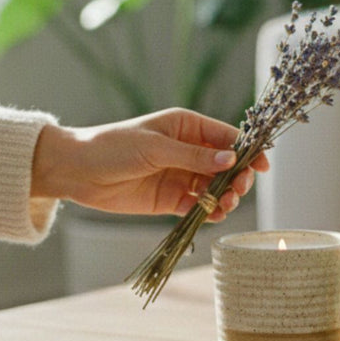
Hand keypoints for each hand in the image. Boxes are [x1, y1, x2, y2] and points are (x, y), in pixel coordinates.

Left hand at [31, 109, 268, 220]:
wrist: (77, 170)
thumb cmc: (112, 146)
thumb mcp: (155, 147)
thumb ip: (193, 156)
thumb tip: (230, 160)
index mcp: (186, 127)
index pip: (226, 137)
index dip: (248, 150)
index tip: (263, 165)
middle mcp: (188, 150)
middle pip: (226, 165)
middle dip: (238, 177)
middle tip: (239, 189)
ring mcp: (180, 175)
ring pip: (215, 187)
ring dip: (225, 196)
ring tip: (225, 204)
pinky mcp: (171, 199)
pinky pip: (199, 205)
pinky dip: (209, 210)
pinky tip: (214, 213)